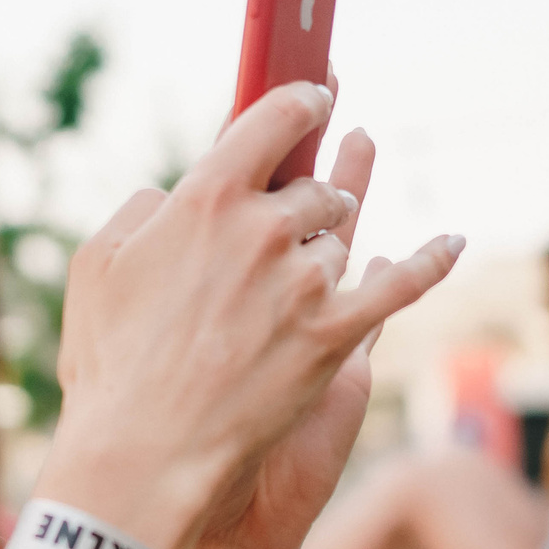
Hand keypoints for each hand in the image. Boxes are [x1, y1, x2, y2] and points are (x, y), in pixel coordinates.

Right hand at [43, 84, 458, 548]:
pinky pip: (399, 285)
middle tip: (286, 224)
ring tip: (294, 284)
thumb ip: (140, 212)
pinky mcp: (335, 336)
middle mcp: (263, 229)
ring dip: (324, 253)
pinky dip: (430, 260)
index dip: (300, 101)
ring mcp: (305, 283)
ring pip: (340, 240)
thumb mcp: (97, 266)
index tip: (314, 94)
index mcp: (204, 198)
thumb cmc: (110, 364)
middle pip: (312, 189)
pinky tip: (451, 242)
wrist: (145, 455)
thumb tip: (170, 198)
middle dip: (304, 202)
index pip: (272, 120)